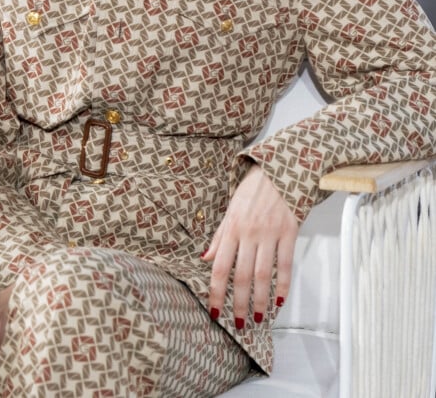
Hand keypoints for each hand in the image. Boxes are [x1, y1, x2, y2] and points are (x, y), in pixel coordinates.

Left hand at [202, 164, 297, 327]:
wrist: (280, 170)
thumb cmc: (253, 190)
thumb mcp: (230, 209)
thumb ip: (219, 236)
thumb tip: (205, 258)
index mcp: (232, 228)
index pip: (220, 266)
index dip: (216, 291)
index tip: (214, 310)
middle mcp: (249, 233)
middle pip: (241, 275)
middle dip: (238, 303)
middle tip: (237, 323)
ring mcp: (270, 234)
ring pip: (263, 274)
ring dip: (259, 300)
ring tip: (257, 317)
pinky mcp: (289, 232)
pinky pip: (286, 264)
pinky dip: (283, 285)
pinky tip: (280, 300)